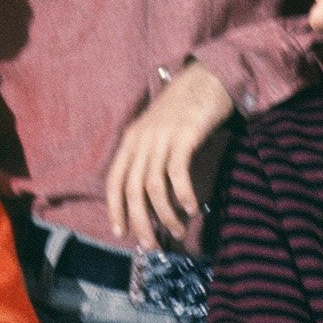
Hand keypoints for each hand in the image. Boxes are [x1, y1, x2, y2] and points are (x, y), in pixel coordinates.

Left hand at [102, 61, 236, 250]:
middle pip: (133, 191)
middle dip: (140, 222)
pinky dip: (183, 194)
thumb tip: (153, 195)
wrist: (208, 77)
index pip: (114, 181)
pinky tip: (192, 208)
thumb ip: (150, 156)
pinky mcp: (184, 135)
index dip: (115, 209)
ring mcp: (162, 137)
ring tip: (177, 230)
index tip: (122, 233)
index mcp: (131, 139)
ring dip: (165, 215)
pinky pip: (178, 173)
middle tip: (152, 245)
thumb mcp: (158, 131)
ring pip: (154, 187)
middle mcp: (142, 139)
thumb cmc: (185, 108)